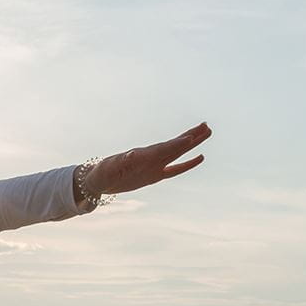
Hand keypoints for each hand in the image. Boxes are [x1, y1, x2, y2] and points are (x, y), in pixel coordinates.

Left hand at [92, 122, 211, 195]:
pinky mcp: (154, 175)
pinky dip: (188, 164)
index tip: (191, 137)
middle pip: (174, 146)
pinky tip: (200, 157)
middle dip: (190, 137)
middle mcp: (150, 158)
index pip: (162, 149)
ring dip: (192, 144)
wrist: (97, 180)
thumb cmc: (101, 173)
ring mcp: (154, 165)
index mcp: (141, 156)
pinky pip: (175, 169)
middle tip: (206, 126)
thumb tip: (131, 155)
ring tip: (207, 132)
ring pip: (178, 153)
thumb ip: (121, 162)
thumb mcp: (109, 169)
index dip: (176, 144)